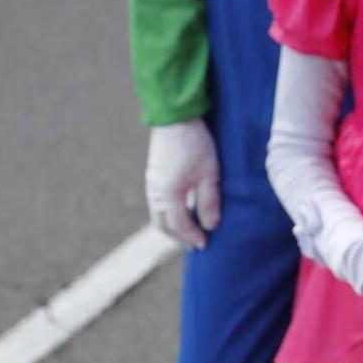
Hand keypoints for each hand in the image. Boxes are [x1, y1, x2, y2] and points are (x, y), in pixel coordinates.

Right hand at [145, 119, 220, 249]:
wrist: (175, 119)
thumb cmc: (195, 145)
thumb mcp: (209, 174)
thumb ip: (209, 202)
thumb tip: (211, 226)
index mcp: (168, 196)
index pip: (180, 226)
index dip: (193, 237)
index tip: (205, 244)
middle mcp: (155, 194)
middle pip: (164, 226)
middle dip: (179, 237)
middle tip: (195, 243)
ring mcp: (151, 185)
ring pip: (158, 216)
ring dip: (172, 227)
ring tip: (189, 231)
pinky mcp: (153, 177)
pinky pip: (157, 205)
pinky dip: (168, 215)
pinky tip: (181, 212)